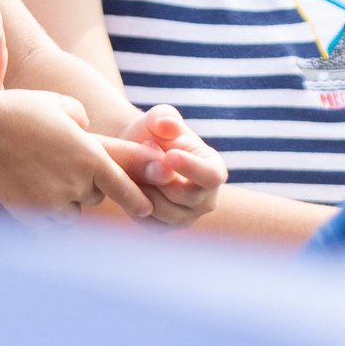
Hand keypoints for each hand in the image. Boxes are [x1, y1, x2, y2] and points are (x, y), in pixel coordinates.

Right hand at [0, 89, 152, 222]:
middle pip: (91, 196)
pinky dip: (41, 215)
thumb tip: (85, 129)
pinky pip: (46, 224)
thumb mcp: (60, 104)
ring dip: (62, 204)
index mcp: (90, 155)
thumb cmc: (22, 110)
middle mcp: (76, 183)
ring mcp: (53, 202)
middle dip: (82, 187)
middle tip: (58, 167)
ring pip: (69, 214)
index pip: (122, 186)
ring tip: (39, 179)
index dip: (136, 199)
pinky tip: (26, 193)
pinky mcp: (30, 215)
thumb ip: (81, 119)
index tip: (147, 211)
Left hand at [117, 105, 224, 226]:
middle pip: (184, 196)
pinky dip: (135, 202)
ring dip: (144, 188)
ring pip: (163, 210)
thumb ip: (165, 118)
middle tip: (142, 149)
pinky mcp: (164, 228)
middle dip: (158, 174)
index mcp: (214, 170)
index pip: (211, 176)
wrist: (136, 153)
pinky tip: (130, 182)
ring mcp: (186, 217)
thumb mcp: (159, 118)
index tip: (169, 156)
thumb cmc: (153, 133)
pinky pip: (147, 221)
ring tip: (135, 164)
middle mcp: (206, 199)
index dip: (191, 167)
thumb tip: (169, 126)